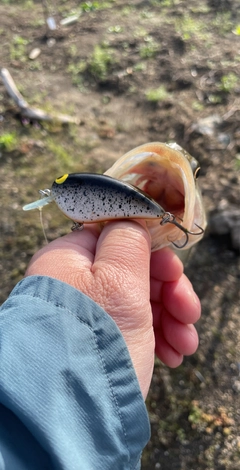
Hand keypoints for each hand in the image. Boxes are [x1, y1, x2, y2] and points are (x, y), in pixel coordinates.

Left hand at [25, 221, 199, 398]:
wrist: (77, 414)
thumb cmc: (98, 339)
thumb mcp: (118, 279)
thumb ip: (128, 239)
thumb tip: (132, 221)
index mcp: (70, 259)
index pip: (117, 239)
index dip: (152, 254)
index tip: (174, 274)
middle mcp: (74, 284)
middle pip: (133, 272)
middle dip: (168, 292)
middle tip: (189, 312)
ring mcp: (87, 314)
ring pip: (139, 301)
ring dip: (170, 318)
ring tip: (186, 344)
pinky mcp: (99, 341)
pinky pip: (134, 327)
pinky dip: (158, 337)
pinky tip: (174, 355)